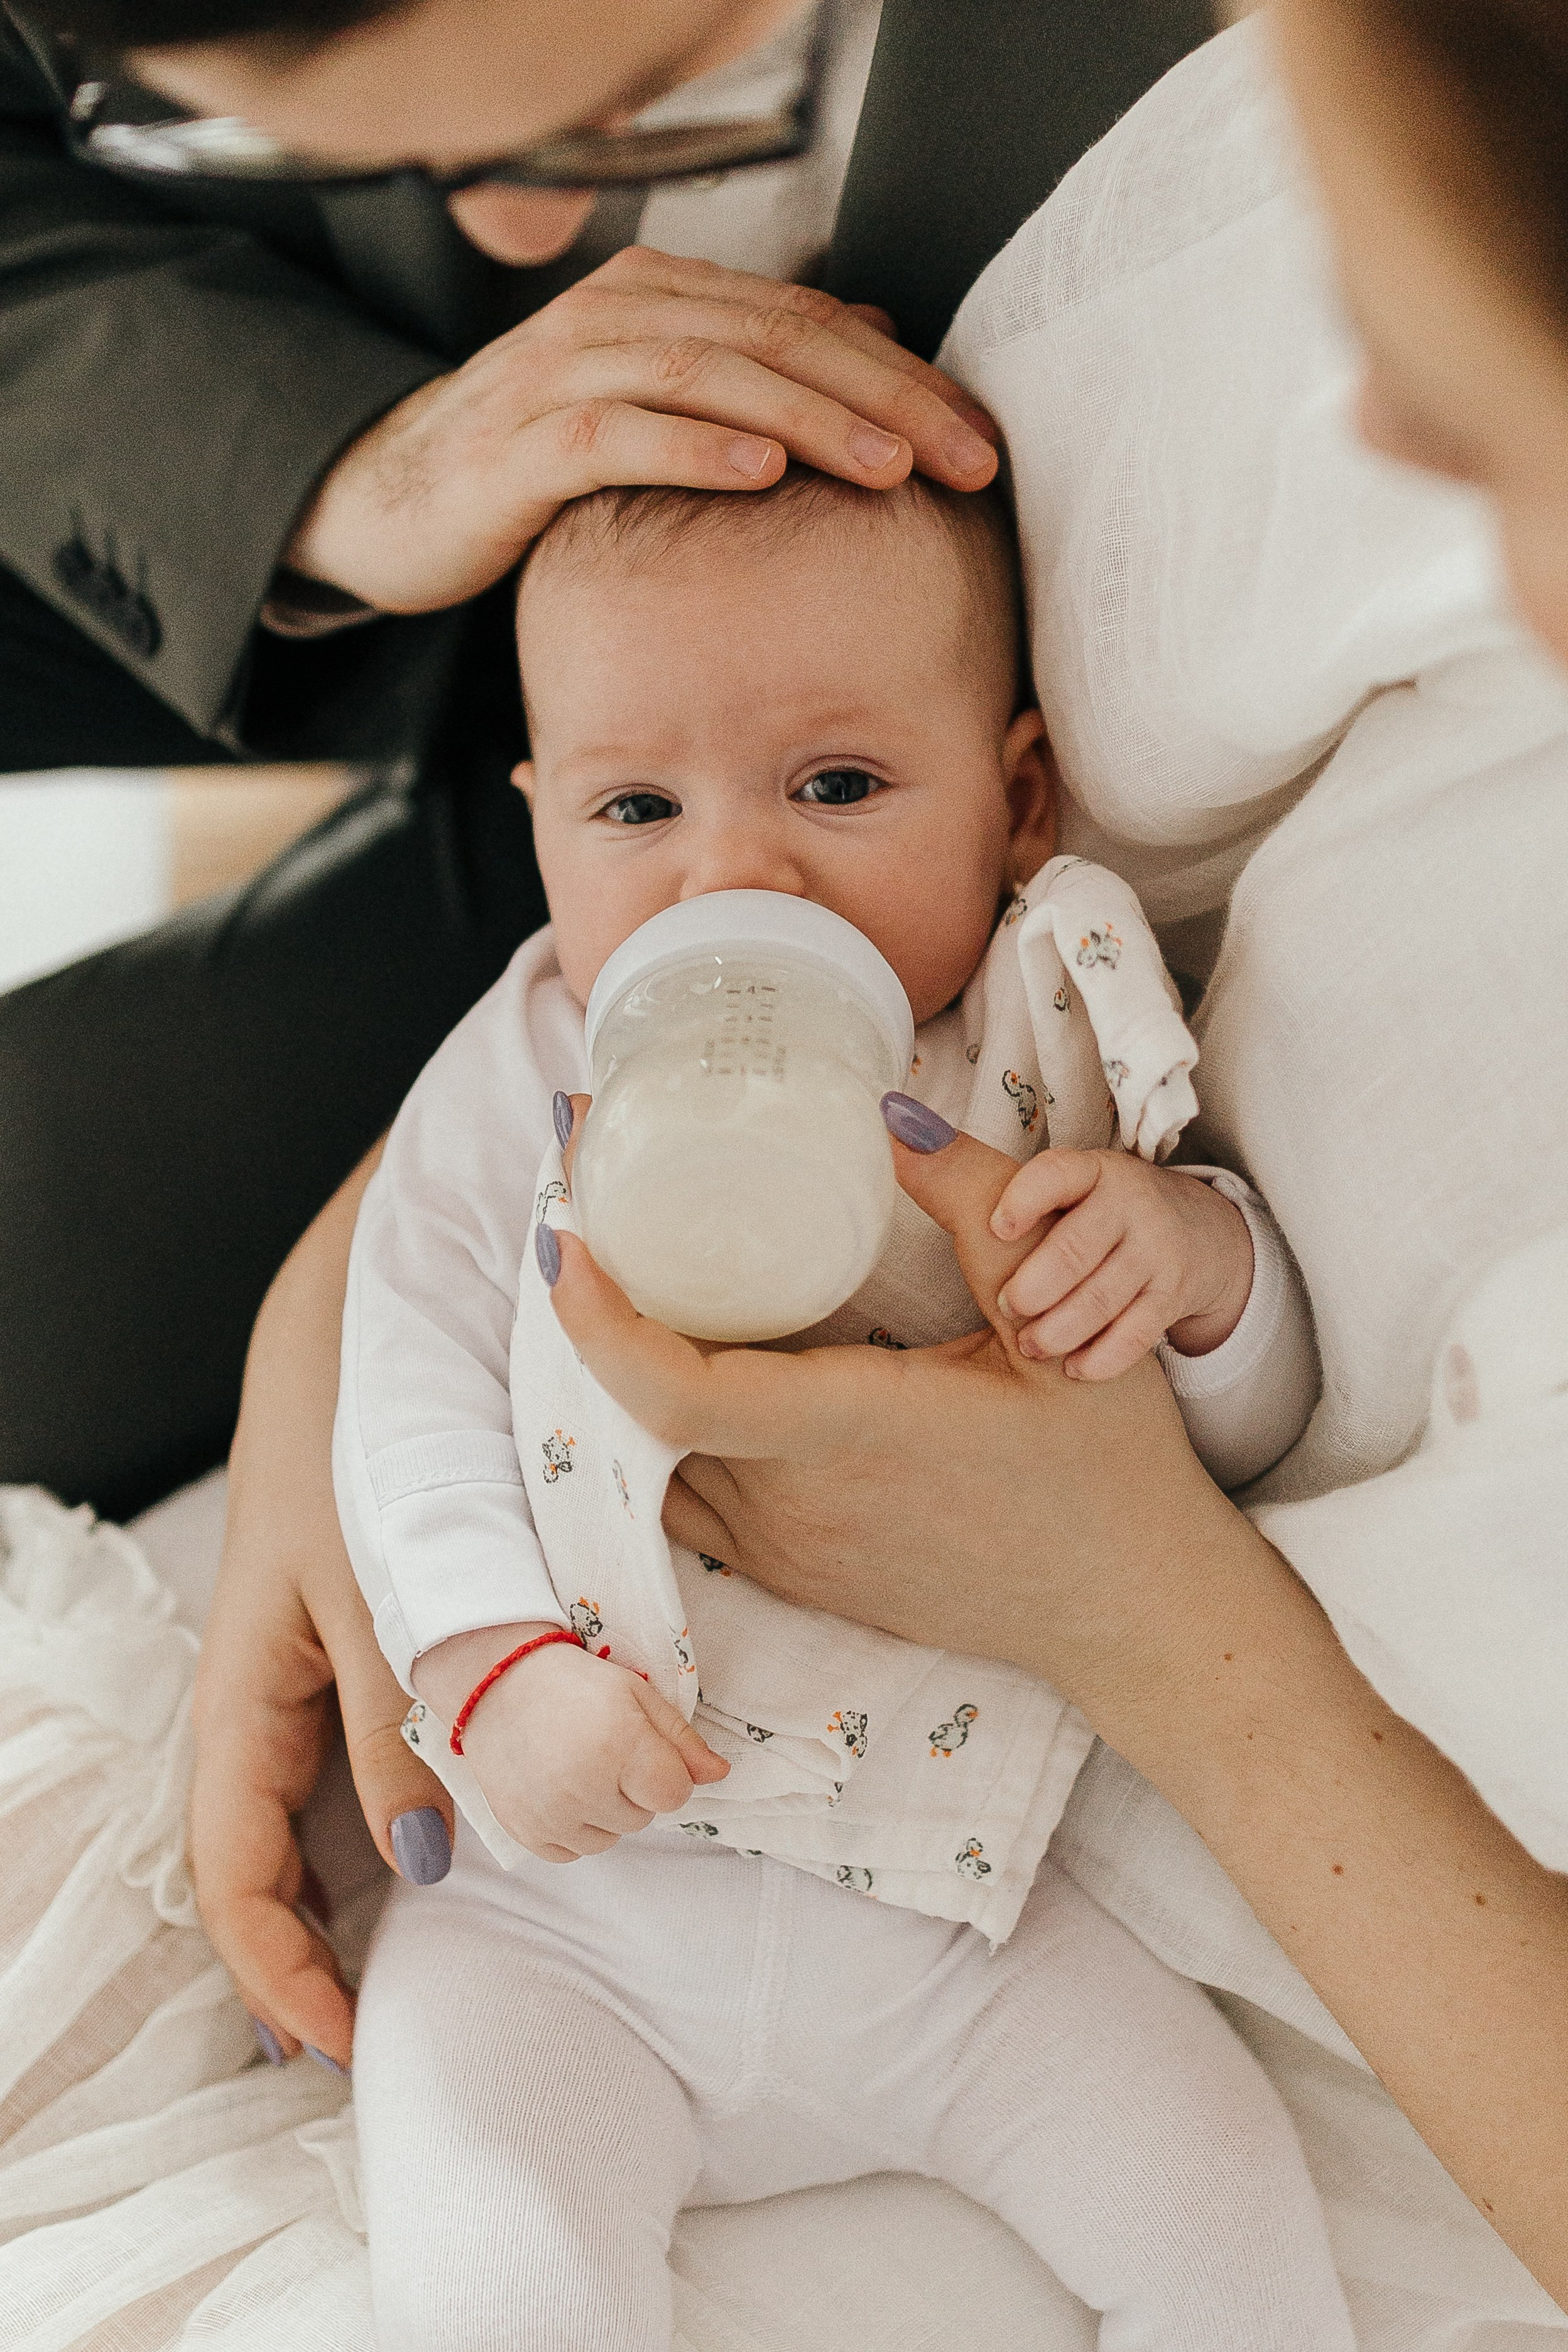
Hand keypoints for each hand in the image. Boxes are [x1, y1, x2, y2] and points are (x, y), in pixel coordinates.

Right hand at [189, 1144, 452, 2073]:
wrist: (368, 1322)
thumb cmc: (361, 1444)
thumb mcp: (380, 1589)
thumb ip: (402, 1718)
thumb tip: (426, 1858)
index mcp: (245, 1695)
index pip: (233, 1875)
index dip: (278, 1973)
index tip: (340, 2043)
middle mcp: (272, 1700)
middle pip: (274, 1864)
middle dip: (326, 1951)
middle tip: (396, 2022)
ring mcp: (321, 1673)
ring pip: (333, 1816)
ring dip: (385, 1884)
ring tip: (454, 1946)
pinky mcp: (375, 1639)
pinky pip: (383, 1753)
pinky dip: (430, 1804)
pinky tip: (486, 1827)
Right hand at [286, 247, 998, 610]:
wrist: (393, 499)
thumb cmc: (537, 466)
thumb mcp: (656, 413)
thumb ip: (754, 374)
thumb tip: (874, 345)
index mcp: (661, 299)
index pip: (809, 322)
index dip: (905, 377)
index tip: (979, 438)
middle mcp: (616, 315)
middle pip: (776, 338)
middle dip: (884, 398)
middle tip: (964, 457)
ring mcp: (564, 374)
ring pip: (711, 375)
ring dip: (810, 420)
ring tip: (889, 468)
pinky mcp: (520, 445)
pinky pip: (620, 436)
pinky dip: (696, 449)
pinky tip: (761, 472)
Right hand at [417, 1624, 728, 1862]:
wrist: (496, 1683)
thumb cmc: (575, 1684)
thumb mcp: (637, 1695)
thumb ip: (682, 1740)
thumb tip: (721, 1775)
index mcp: (621, 1745)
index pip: (675, 1794)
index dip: (664, 1772)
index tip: (641, 1749)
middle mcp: (585, 1786)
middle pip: (643, 1818)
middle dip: (631, 1789)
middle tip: (600, 1747)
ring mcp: (551, 1815)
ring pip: (609, 1840)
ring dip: (603, 1812)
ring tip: (576, 1766)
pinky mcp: (525, 1833)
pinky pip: (573, 1852)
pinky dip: (571, 1828)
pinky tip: (556, 1787)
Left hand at [548, 1095, 1217, 1685]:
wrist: (1127, 1613)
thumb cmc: (1104, 1469)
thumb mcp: (1054, 1323)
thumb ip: (974, 1206)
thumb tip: (890, 1112)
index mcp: (855, 1431)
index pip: (680, 1389)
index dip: (599, 1319)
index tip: (567, 1238)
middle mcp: (799, 1502)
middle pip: (644, 1408)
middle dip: (599, 1309)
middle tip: (587, 1207)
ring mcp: (788, 1549)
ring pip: (655, 1458)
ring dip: (625, 1371)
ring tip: (617, 1270)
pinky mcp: (792, 1574)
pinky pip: (689, 1496)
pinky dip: (662, 1429)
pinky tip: (676, 1358)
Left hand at [991, 1150, 1254, 1377]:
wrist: (1201, 1233)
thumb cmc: (1096, 1210)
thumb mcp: (1050, 1183)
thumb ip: (968, 1166)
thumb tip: (895, 1126)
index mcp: (1091, 1170)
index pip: (1058, 1175)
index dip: (1026, 1200)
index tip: (995, 1228)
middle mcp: (1130, 1206)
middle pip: (1078, 1248)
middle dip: (1036, 1285)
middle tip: (1006, 1308)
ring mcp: (1157, 1252)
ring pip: (1103, 1298)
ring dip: (1059, 1329)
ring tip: (1030, 1345)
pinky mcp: (1173, 1296)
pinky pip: (1136, 1334)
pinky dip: (1101, 1358)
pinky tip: (1073, 1369)